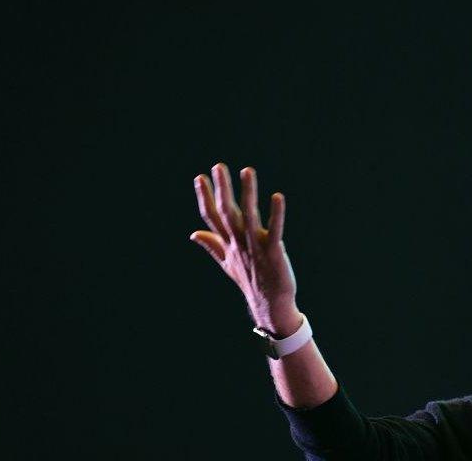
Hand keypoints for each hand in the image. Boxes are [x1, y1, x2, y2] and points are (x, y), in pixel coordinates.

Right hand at [191, 164, 300, 335]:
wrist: (269, 305)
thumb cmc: (250, 281)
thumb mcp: (227, 262)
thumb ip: (212, 245)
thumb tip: (193, 233)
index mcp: (228, 244)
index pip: (212, 217)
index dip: (205, 198)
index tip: (200, 177)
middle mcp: (239, 244)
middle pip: (226, 213)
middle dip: (222, 189)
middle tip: (218, 166)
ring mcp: (255, 248)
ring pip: (249, 217)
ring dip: (248, 194)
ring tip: (247, 170)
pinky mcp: (274, 253)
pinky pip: (274, 231)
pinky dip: (276, 214)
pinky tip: (278, 197)